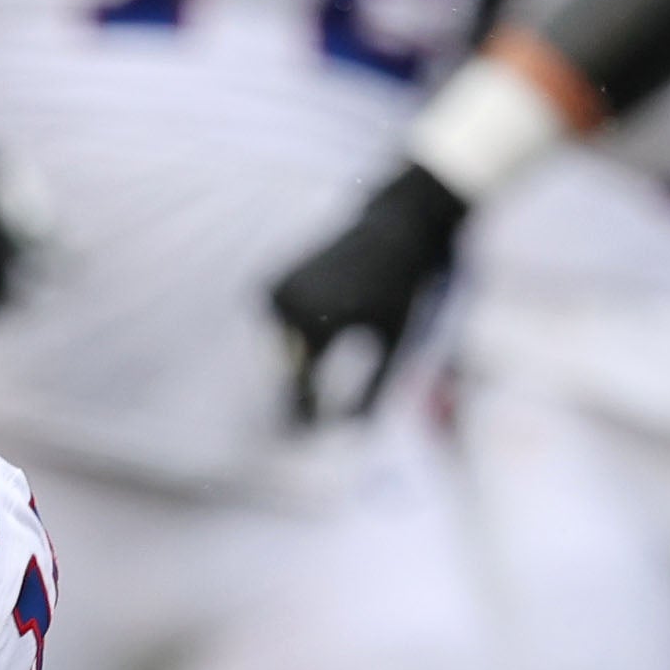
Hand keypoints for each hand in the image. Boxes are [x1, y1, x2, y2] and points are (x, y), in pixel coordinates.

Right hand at [266, 161, 470, 421]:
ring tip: (335, 340)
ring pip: (280, 352)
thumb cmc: (401, 290)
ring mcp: (273, 295)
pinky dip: (293, 336)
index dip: (306, 419)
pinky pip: (276, 330)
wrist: (392, 231)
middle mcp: (288, 309)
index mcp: (319, 325)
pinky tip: (325, 316)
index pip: (301, 390)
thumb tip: (352, 433)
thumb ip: (372, 392)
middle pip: (288, 372)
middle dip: (302, 390)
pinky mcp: (267, 286)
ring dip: (300, 359)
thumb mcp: (393, 345)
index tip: (309, 439)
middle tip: (317, 410)